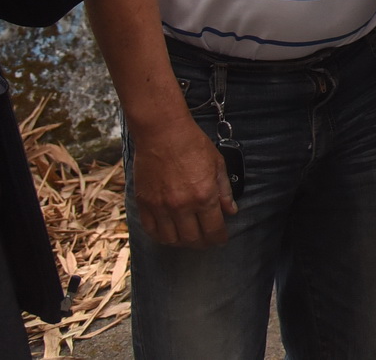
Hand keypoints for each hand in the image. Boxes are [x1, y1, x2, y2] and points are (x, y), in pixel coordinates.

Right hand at [130, 115, 237, 247]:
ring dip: (182, 242)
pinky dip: (160, 236)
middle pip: (193, 239)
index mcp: (204, 196)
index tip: (221, 239)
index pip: (214, 230)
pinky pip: (150, 230)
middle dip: (203, 243)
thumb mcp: (218, 164)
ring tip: (188, 237)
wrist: (162, 132)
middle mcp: (182, 205)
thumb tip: (231, 211)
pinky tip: (168, 232)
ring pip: (171, 239)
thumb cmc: (193, 144)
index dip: (219, 238)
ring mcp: (161, 206)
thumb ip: (225, 191)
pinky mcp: (144, 203)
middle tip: (206, 240)